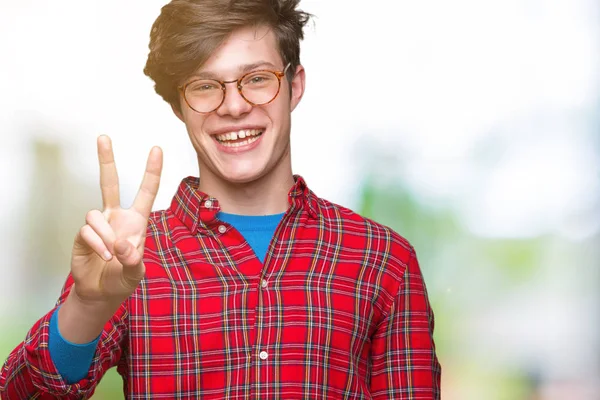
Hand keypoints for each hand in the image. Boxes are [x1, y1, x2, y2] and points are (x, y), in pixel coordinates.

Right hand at [70, 135, 162, 308]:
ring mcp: (99, 225)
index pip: (146, 191)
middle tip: (103, 137)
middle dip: (106, 160)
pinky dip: (96, 244)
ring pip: (96, 214)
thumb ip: (133, 261)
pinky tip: (103, 256)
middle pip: (109, 183)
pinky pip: (87, 231)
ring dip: (105, 236)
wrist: (101, 293)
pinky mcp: (82, 234)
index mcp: (137, 221)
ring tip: (111, 256)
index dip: (152, 171)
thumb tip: (122, 245)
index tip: (156, 148)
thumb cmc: (123, 279)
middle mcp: (117, 217)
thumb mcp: (135, 274)